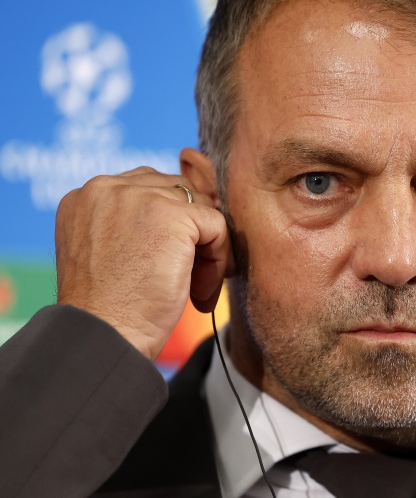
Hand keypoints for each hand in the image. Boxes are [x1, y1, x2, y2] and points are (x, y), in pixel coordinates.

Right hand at [55, 166, 232, 359]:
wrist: (105, 336)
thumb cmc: (109, 309)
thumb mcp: (110, 252)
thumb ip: (133, 223)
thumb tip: (190, 213)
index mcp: (88, 195)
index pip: (150, 188)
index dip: (171, 227)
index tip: (169, 264)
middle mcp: (108, 187)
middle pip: (179, 193)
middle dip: (192, 235)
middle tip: (190, 279)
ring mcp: (140, 198)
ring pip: (201, 208)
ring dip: (206, 249)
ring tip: (195, 288)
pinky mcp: (172, 216)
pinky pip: (217, 225)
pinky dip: (219, 259)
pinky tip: (201, 292)